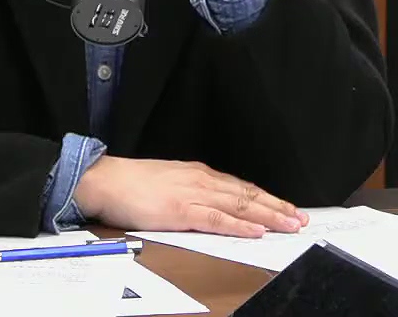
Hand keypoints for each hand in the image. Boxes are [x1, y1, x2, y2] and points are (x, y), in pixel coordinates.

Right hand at [74, 155, 308, 236]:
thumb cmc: (129, 182)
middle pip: (247, 195)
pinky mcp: (182, 210)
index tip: (287, 207)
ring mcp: (192, 194)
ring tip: (290, 225)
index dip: (267, 198)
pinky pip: (218, 219)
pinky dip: (240, 225)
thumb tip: (209, 200)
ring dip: (268, 216)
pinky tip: (256, 231)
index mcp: (196, 173)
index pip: (240, 186)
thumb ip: (190, 188)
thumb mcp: (167, 179)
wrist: (104, 180)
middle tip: (301, 218)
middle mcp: (200, 180)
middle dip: (277, 207)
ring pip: (240, 206)